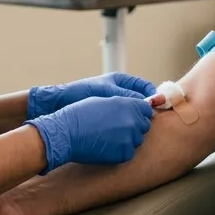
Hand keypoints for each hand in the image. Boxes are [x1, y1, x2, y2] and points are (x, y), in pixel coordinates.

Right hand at [26, 95, 153, 172]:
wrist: (66, 133)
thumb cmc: (80, 113)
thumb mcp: (104, 100)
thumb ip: (124, 103)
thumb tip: (138, 108)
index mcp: (129, 104)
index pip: (146, 109)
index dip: (138, 112)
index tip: (131, 116)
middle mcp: (132, 121)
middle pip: (144, 125)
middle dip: (134, 125)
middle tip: (117, 127)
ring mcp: (130, 138)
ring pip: (137, 139)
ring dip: (128, 138)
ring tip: (108, 136)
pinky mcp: (124, 154)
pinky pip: (129, 152)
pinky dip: (121, 150)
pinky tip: (106, 146)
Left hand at [27, 72, 155, 118]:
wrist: (58, 105)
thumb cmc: (79, 92)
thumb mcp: (105, 91)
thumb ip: (126, 95)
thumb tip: (148, 102)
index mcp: (120, 82)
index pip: (144, 87)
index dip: (152, 95)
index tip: (157, 105)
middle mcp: (119, 94)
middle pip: (142, 102)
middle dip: (146, 110)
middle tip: (149, 118)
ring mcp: (114, 108)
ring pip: (134, 115)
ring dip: (137, 120)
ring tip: (139, 126)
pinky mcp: (109, 121)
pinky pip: (124, 123)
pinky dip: (128, 127)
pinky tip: (128, 132)